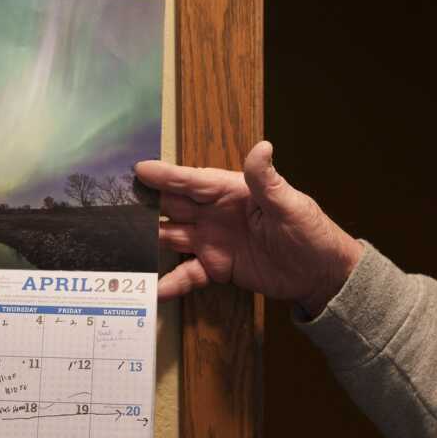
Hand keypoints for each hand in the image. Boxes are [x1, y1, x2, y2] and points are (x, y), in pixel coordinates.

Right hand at [134, 141, 362, 315]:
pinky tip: (153, 290)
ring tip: (123, 249)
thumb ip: (267, 180)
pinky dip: (170, 281)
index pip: (192, 181)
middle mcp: (216, 214)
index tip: (139, 170)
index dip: (166, 175)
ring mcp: (213, 241)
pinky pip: (187, 273)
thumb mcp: (290, 204)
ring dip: (149, 243)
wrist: (320, 273)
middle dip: (145, 206)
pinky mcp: (216, 267)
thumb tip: (262, 147)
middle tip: (116, 208)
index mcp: (232, 192)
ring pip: (171, 237)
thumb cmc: (311, 232)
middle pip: (173, 206)